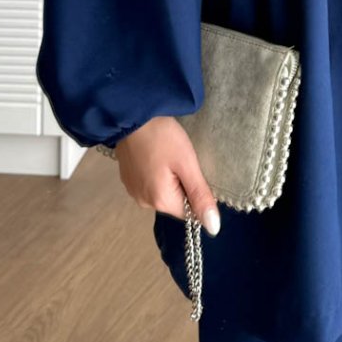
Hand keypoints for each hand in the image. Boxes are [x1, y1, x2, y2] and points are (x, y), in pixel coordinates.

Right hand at [115, 115, 221, 235]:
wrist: (130, 113)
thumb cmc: (162, 136)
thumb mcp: (186, 163)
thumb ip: (200, 195)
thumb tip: (213, 228)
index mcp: (159, 201)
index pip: (189, 213)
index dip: (197, 194)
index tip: (194, 171)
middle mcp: (143, 202)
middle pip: (175, 203)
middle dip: (183, 185)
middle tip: (182, 159)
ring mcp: (133, 191)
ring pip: (162, 192)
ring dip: (170, 179)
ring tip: (169, 154)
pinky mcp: (128, 179)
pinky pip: (150, 183)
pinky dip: (157, 173)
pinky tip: (157, 154)